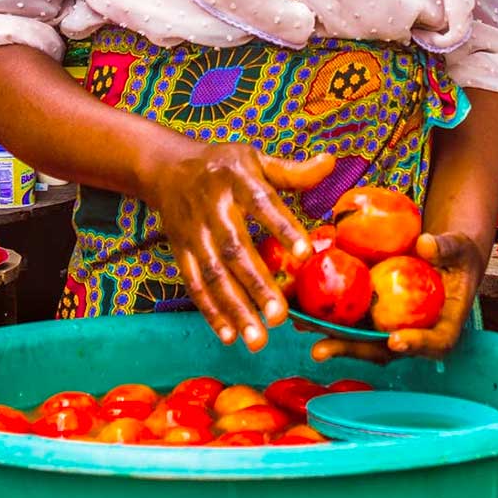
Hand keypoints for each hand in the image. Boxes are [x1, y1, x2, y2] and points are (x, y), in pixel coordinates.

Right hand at [144, 139, 336, 352]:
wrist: (166, 168)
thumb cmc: (223, 165)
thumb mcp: (255, 158)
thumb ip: (292, 171)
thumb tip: (330, 162)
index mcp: (236, 180)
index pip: (262, 203)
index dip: (282, 227)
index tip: (305, 252)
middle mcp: (213, 208)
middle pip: (235, 250)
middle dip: (257, 285)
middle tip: (280, 317)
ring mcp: (194, 233)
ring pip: (213, 275)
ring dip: (234, 308)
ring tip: (257, 339)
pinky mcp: (180, 252)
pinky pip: (194, 284)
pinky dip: (210, 311)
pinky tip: (229, 335)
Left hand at [310, 231, 486, 363]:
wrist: (443, 255)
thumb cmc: (457, 254)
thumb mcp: (458, 247)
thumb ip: (445, 248)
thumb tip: (425, 244)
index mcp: (442, 326)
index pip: (435, 343)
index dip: (416, 345)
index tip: (395, 340)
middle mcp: (411, 333)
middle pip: (383, 349)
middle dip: (350, 350)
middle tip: (321, 350)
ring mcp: (388, 325)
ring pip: (358, 336)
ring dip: (327, 334)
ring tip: (298, 325)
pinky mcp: (371, 313)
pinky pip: (347, 316)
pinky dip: (323, 310)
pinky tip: (298, 301)